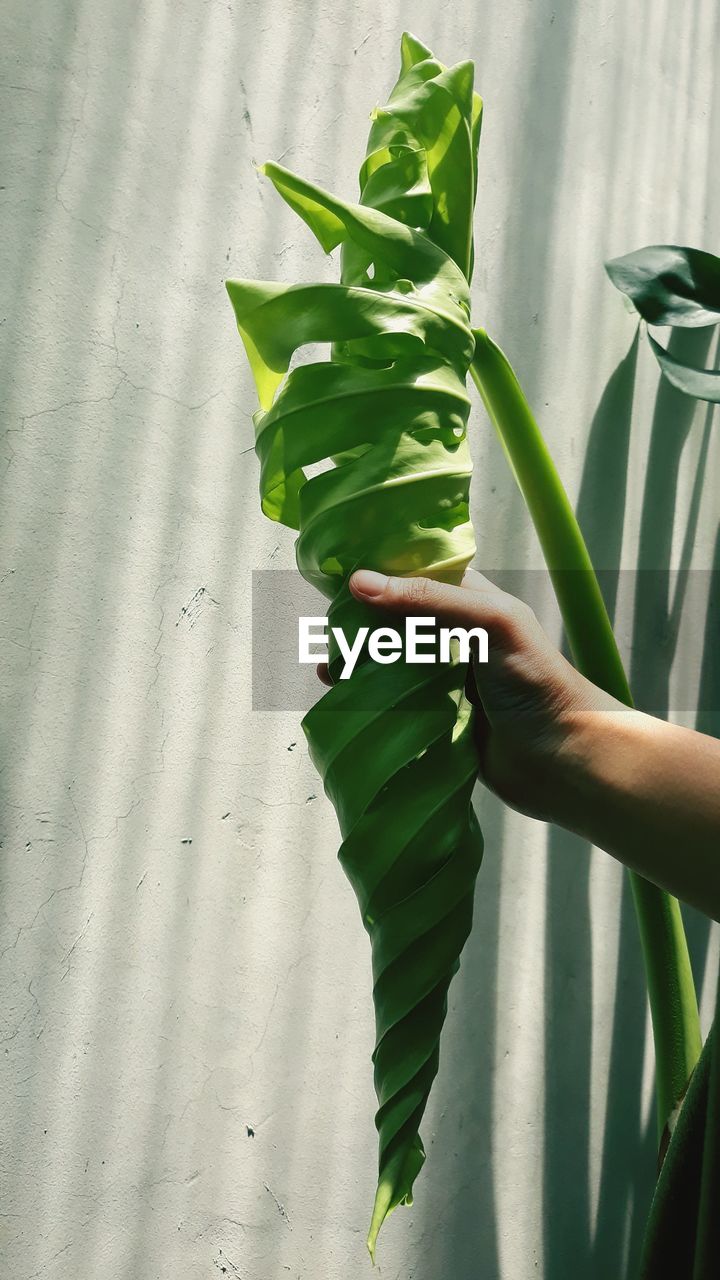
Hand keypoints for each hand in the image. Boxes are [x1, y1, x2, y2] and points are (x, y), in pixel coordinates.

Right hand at [318, 567, 620, 825]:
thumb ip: (428, 600)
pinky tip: (345, 703)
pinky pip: (395, 706)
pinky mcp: (439, 721)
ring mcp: (446, 682)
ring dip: (359, 665)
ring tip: (330, 670)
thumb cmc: (538, 683)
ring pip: (391, 664)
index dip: (378, 572)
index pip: (416, 574)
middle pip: (395, 621)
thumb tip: (359, 583)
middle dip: (359, 623)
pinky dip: (369, 703)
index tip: (334, 576)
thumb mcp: (490, 623)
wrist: (566, 760)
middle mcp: (457, 638)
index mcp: (472, 603)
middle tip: (324, 631)